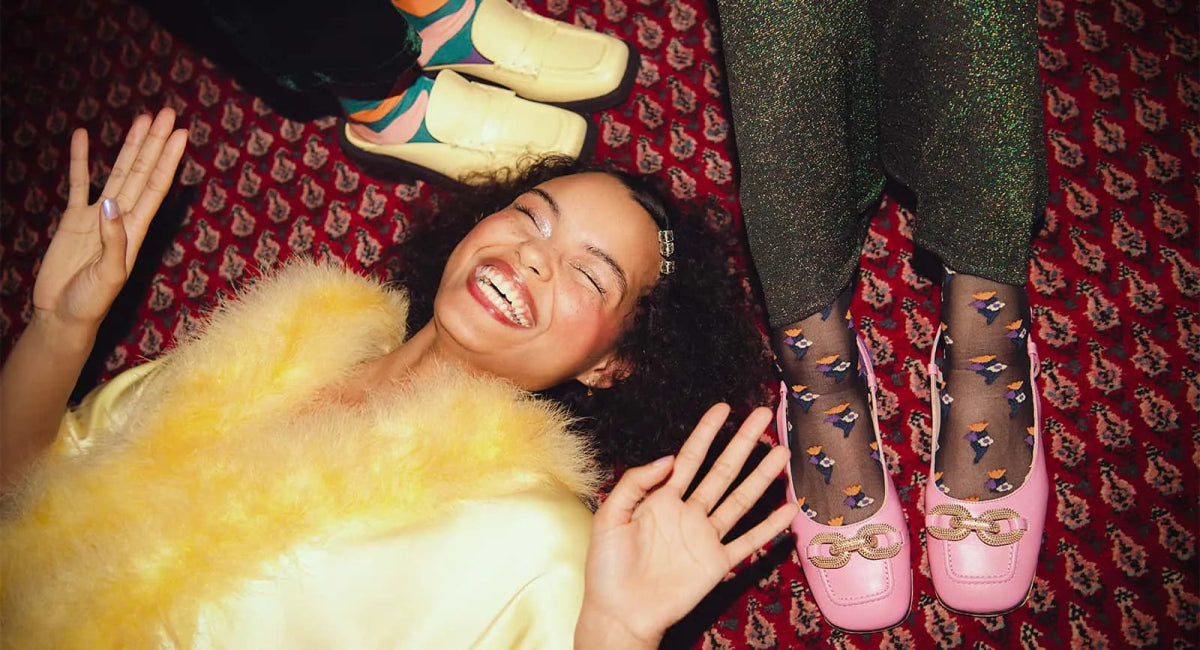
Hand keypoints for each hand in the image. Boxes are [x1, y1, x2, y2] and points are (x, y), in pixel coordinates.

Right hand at [32, 108, 186, 331]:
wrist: (63, 316)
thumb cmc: (91, 303)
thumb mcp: (109, 276)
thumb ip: (113, 241)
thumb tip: (109, 204)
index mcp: (136, 231)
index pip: (157, 186)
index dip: (168, 159)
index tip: (181, 134)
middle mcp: (122, 218)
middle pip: (142, 171)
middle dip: (154, 143)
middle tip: (167, 112)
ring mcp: (98, 217)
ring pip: (117, 172)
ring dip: (129, 146)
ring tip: (141, 118)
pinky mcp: (73, 220)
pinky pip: (78, 183)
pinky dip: (79, 159)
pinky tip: (81, 136)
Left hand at [577, 404, 797, 648]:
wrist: (619, 613)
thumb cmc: (607, 568)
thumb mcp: (611, 516)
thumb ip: (637, 483)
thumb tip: (669, 458)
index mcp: (661, 499)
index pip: (689, 457)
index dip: (706, 432)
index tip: (724, 409)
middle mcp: (688, 513)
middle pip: (722, 471)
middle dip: (742, 443)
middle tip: (763, 417)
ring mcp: (705, 537)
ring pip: (740, 500)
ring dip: (762, 476)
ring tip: (782, 454)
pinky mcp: (716, 563)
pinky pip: (748, 541)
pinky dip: (769, 526)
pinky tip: (788, 509)